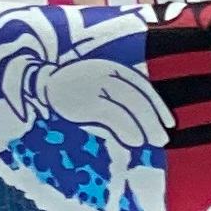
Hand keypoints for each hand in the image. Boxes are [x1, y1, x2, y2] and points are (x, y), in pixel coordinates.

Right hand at [34, 48, 174, 153]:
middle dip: (153, 118)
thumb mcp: (96, 85)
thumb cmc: (72, 87)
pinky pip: (111, 115)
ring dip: (143, 125)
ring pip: (127, 106)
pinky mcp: (84, 100)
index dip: (157, 105)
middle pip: (137, 97)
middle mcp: (106, 74)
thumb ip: (115, 96)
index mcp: (112, 69)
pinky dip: (125, 128)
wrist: (40, 82)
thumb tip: (137, 121)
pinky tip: (135, 141)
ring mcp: (95, 86)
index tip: (170, 122)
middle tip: (165, 137)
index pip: (141, 87)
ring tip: (154, 142)